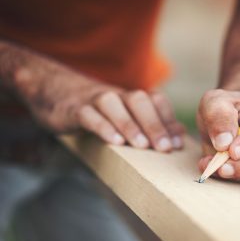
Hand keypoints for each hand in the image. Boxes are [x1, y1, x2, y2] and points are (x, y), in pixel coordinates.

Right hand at [14, 63, 184, 151]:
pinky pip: (89, 115)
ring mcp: (95, 99)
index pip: (157, 102)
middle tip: (164, 149)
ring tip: (141, 146)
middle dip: (154, 124)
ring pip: (114, 104)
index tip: (177, 144)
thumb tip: (180, 137)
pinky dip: (102, 126)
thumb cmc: (102, 112)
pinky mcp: (75, 109)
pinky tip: (113, 142)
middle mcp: (118, 95)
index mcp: (133, 97)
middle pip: (140, 100)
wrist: (58, 92)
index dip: (169, 121)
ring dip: (130, 124)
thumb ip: (153, 124)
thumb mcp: (127, 115)